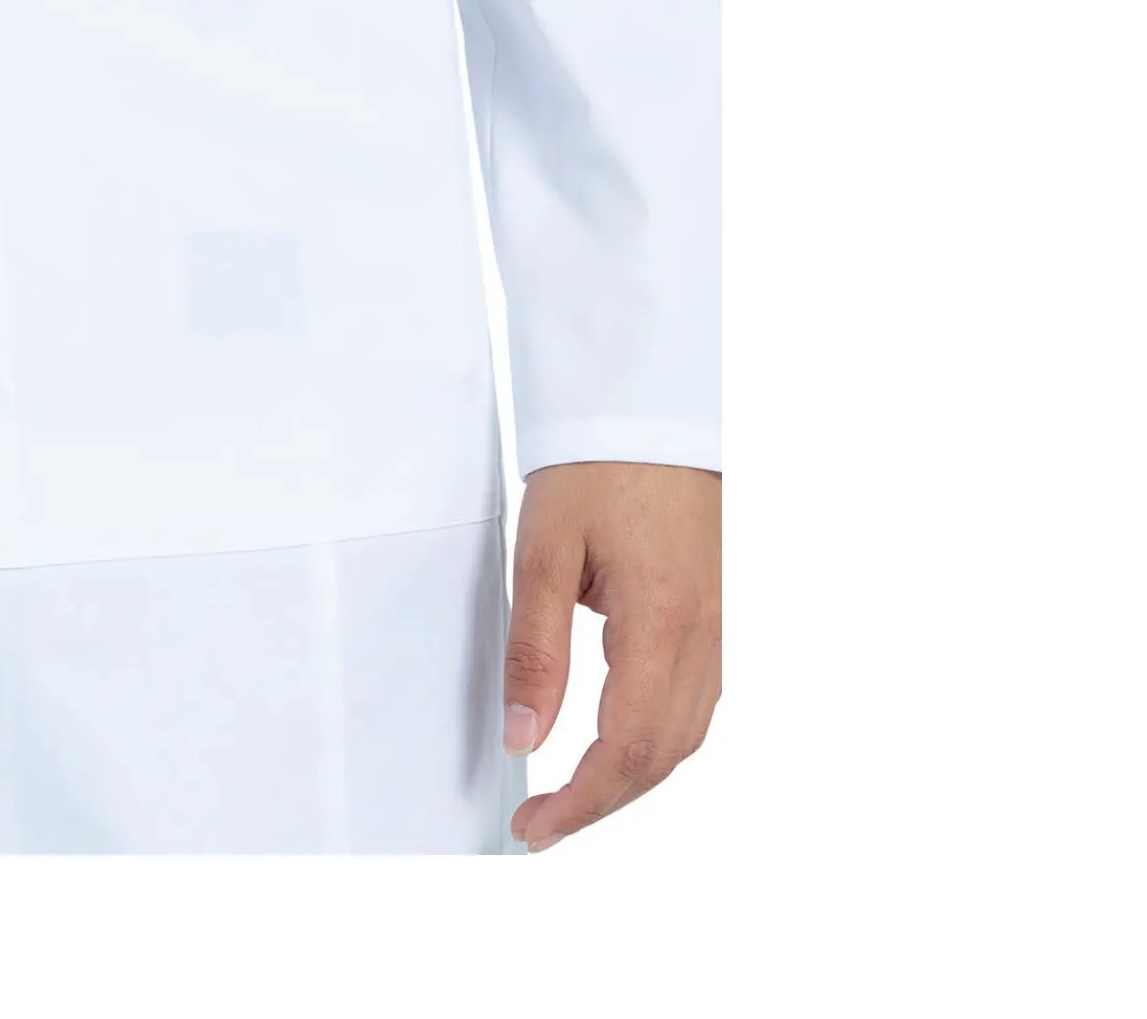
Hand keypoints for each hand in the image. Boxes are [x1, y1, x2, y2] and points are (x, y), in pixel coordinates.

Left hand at [502, 461, 720, 851]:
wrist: (646, 412)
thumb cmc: (595, 470)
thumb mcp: (543, 553)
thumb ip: (536, 651)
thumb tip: (524, 738)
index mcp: (663, 624)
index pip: (627, 749)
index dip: (581, 802)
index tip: (534, 827)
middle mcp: (703, 637)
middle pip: (661, 757)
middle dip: (602, 803)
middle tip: (541, 825)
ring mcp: (716, 629)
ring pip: (683, 737)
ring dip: (630, 777)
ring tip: (571, 796)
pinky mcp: (712, 616)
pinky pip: (693, 704)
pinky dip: (654, 740)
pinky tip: (616, 743)